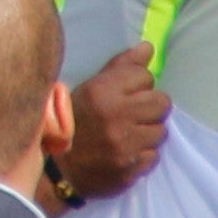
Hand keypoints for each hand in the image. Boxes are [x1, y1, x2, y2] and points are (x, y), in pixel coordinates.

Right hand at [52, 47, 168, 201]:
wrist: (56, 167)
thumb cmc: (73, 120)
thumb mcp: (90, 88)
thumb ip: (121, 67)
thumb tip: (149, 48)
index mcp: (102, 91)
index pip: (144, 76)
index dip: (139, 84)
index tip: (128, 93)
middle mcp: (116, 116)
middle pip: (161, 103)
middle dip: (151, 106)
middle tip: (137, 113)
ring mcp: (125, 145)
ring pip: (161, 131)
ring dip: (149, 131)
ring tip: (132, 133)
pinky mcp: (130, 169)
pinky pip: (154, 156)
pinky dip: (144, 154)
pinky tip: (129, 151)